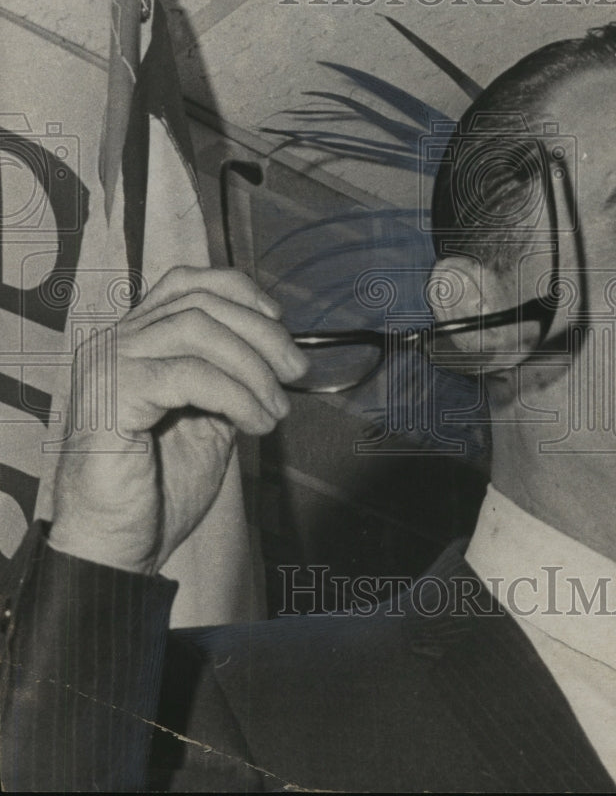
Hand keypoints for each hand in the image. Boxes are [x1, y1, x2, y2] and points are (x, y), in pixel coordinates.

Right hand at [48, 267, 307, 574]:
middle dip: (263, 334)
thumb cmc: (159, 487)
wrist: (117, 544)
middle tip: (296, 373)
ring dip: (253, 367)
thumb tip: (279, 356)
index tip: (280, 322)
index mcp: (137, 340)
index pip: (188, 282)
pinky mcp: (110, 394)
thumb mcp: (210, 419)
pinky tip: (256, 424)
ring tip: (275, 410)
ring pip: (198, 330)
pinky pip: (190, 374)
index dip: (241, 291)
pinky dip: (236, 395)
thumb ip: (232, 379)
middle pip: (202, 303)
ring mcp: (108, 363)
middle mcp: (116, 341)